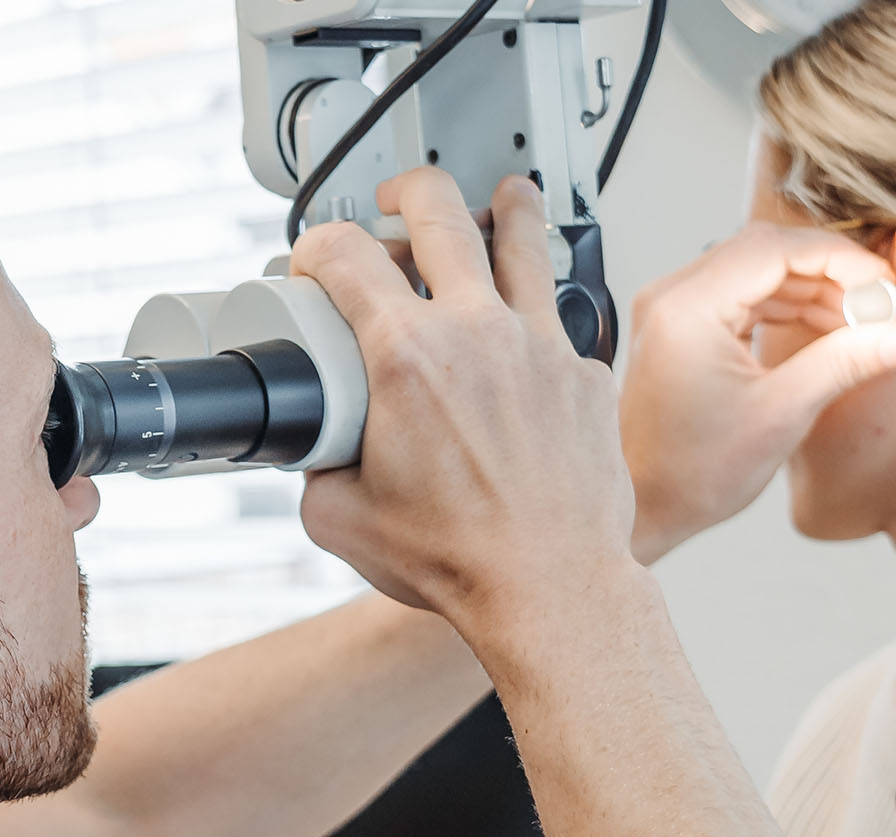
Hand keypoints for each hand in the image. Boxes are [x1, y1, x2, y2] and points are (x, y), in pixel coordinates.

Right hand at [293, 170, 634, 632]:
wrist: (548, 587)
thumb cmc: (458, 559)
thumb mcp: (339, 517)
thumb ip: (313, 468)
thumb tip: (314, 452)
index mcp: (406, 358)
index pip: (345, 253)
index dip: (315, 243)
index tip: (314, 259)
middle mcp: (476, 333)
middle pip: (438, 210)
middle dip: (406, 190)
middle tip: (398, 200)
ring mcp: (538, 344)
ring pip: (522, 236)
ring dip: (503, 207)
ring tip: (500, 198)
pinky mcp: (582, 372)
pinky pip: (558, 312)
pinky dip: (537, 303)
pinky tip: (528, 315)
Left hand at [622, 224, 895, 562]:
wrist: (644, 506)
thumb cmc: (697, 471)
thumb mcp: (783, 413)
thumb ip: (846, 362)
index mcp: (686, 308)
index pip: (774, 248)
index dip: (841, 257)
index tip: (886, 282)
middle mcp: (671, 298)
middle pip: (765, 252)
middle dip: (830, 270)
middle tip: (881, 302)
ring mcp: (671, 311)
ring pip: (755, 271)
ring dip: (811, 288)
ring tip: (862, 321)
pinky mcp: (679, 328)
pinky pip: (740, 296)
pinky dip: (785, 306)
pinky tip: (827, 329)